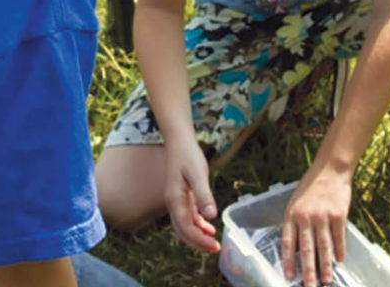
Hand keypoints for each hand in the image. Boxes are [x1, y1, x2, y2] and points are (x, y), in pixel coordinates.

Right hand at [163, 137, 219, 252]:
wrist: (179, 140)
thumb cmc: (187, 154)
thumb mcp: (198, 173)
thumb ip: (204, 195)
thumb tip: (211, 216)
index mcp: (175, 200)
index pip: (186, 228)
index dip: (199, 240)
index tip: (214, 246)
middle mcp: (173, 203)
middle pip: (183, 231)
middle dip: (198, 243)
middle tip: (216, 249)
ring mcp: (177, 200)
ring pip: (185, 226)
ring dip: (198, 236)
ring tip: (213, 243)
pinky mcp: (182, 196)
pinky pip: (188, 216)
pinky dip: (197, 225)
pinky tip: (209, 228)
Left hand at [280, 167, 350, 286]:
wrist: (330, 170)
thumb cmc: (311, 188)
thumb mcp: (296, 203)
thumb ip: (296, 224)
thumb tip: (298, 250)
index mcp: (292, 215)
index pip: (288, 242)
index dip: (289, 261)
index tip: (289, 277)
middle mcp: (306, 217)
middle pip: (307, 249)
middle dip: (308, 270)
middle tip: (309, 286)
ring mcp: (323, 216)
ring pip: (324, 246)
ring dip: (325, 265)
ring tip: (326, 280)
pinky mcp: (339, 214)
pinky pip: (339, 237)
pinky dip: (339, 250)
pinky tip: (339, 261)